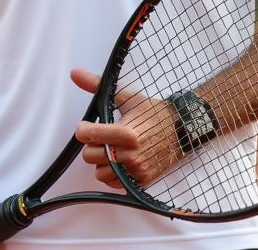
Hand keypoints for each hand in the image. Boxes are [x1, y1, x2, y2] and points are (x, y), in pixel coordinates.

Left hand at [71, 68, 181, 189]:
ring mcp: (136, 169)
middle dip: (93, 145)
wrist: (182, 128)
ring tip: (114, 149)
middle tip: (105, 138)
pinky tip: (121, 161)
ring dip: (102, 162)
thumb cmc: (154, 112)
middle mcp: (130, 154)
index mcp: (125, 132)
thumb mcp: (126, 95)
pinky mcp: (141, 180)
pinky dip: (113, 174)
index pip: (85, 135)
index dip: (83, 129)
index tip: (88, 126)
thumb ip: (97, 84)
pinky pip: (113, 184)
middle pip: (89, 156)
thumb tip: (75, 73)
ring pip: (99, 173)